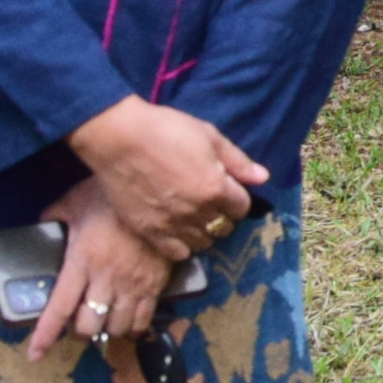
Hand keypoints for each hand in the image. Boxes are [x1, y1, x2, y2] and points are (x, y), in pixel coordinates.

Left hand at [31, 181, 178, 362]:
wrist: (158, 192)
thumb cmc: (111, 196)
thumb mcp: (75, 201)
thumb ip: (55, 216)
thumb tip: (42, 225)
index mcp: (81, 261)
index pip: (59, 307)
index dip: (45, 335)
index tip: (34, 355)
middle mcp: (106, 279)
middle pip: (89, 326)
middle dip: (80, 330)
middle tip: (80, 321)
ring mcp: (133, 284)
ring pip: (117, 328)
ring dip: (106, 329)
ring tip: (104, 320)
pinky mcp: (155, 285)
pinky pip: (143, 321)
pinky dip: (133, 327)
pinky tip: (128, 321)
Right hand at [67, 96, 263, 259]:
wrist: (117, 137)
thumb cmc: (166, 129)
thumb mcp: (208, 136)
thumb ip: (238, 161)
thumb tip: (264, 178)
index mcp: (215, 188)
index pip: (242, 207)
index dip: (237, 197)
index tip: (227, 189)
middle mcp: (197, 212)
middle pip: (224, 228)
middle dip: (223, 215)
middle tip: (210, 201)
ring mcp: (173, 225)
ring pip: (203, 243)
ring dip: (204, 231)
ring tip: (194, 216)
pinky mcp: (150, 232)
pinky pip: (177, 253)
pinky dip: (182, 245)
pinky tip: (177, 229)